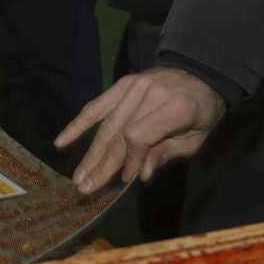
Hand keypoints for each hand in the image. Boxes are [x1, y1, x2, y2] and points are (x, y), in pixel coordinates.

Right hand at [56, 67, 225, 193]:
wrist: (200, 74)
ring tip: (78, 177)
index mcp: (175, 106)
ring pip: (106, 123)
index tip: (126, 179)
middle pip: (119, 132)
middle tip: (86, 188)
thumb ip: (167, 154)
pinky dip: (79, 124)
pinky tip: (62, 141)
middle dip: (102, 163)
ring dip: (90, 153)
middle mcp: (151, 93)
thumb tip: (140, 174)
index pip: (139, 136)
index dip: (130, 159)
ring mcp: (135, 85)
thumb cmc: (201, 113)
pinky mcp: (123, 83)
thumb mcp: (194, 139)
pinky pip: (97, 105)